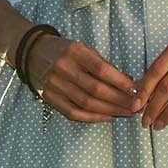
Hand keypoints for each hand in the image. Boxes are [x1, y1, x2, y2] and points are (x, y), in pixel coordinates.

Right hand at [22, 29, 142, 122]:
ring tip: (126, 113)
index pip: (101, 69)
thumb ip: (103, 65)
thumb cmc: (63, 51)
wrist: (31, 53)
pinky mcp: (50, 98)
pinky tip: (108, 117)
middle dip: (119, 100)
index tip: (136, 90)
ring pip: (86, 103)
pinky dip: (92, 118)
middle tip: (136, 106)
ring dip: (110, 110)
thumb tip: (128, 82)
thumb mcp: (83, 49)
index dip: (120, 82)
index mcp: (74, 52)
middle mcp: (63, 69)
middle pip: (95, 89)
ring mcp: (55, 85)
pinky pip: (73, 112)